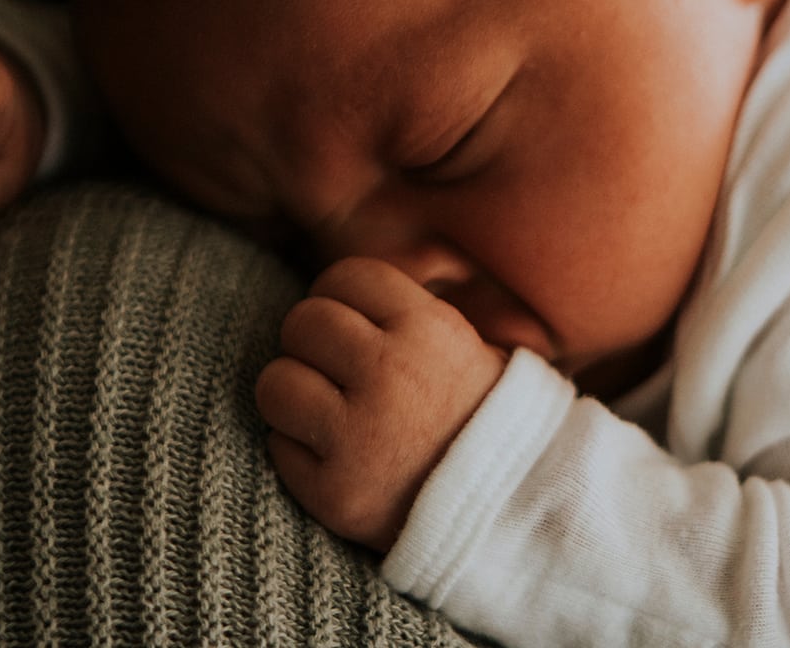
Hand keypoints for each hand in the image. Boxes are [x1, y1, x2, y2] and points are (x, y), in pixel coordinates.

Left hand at [255, 257, 506, 550]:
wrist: (514, 511)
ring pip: (275, 383)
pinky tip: (335, 457)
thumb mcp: (473, 347)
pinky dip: (298, 452)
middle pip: (303, 322)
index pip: (346, 277)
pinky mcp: (335, 493)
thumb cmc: (486, 421)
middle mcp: (391, 374)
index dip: (341, 298)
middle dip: (312, 343)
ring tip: (325, 411)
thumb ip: (411, 314)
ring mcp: (359, 437)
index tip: (350, 323)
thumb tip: (345, 291)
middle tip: (333, 370)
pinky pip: (278, 447)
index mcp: (429, 329)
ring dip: (293, 395)